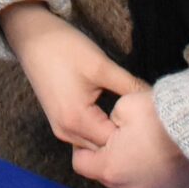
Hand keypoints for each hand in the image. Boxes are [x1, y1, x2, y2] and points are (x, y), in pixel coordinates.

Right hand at [0, 3, 147, 150]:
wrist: (31, 37)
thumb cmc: (64, 48)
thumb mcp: (101, 66)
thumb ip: (130, 86)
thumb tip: (157, 101)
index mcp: (77, 121)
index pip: (115, 143)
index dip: (135, 134)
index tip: (151, 123)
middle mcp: (66, 132)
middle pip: (104, 149)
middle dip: (126, 140)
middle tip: (148, 125)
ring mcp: (61, 129)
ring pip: (95, 145)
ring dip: (114, 138)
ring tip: (134, 124)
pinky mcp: (60, 122)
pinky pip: (86, 138)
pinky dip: (101, 133)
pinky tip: (117, 120)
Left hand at [73, 82, 188, 187]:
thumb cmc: (161, 117)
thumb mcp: (124, 106)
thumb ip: (110, 119)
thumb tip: (114, 126)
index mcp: (111, 169)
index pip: (80, 164)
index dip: (84, 146)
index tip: (95, 134)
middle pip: (107, 174)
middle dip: (110, 155)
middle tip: (123, 134)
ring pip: (132, 179)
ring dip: (134, 165)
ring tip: (148, 141)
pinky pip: (156, 182)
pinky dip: (155, 170)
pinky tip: (164, 152)